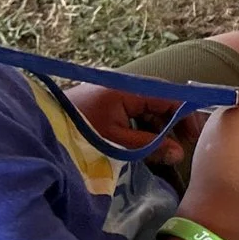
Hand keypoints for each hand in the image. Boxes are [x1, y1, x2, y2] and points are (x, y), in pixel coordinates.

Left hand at [65, 85, 199, 169]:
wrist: (42, 130)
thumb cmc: (79, 135)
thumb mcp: (116, 143)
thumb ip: (150, 147)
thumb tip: (179, 153)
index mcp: (130, 89)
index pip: (170, 96)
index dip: (186, 115)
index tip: (196, 137)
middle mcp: (126, 86)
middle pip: (161, 101)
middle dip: (174, 124)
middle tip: (183, 147)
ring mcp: (116, 94)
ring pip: (149, 109)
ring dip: (159, 128)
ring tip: (165, 151)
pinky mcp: (108, 103)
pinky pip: (135, 113)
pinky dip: (144, 128)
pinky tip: (147, 146)